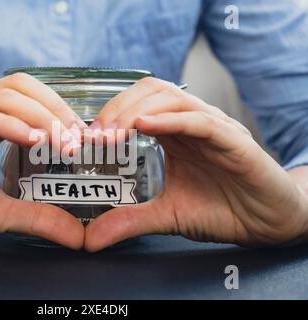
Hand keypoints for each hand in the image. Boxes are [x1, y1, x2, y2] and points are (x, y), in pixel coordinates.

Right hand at [0, 73, 85, 249]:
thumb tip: (76, 234)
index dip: (59, 111)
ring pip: (3, 96)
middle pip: (20, 86)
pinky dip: (10, 125)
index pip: (28, 98)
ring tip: (62, 141)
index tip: (82, 138)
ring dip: (40, 115)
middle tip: (78, 138)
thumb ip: (36, 217)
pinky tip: (32, 140)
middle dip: (55, 108)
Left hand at [85, 77, 307, 251]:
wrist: (268, 223)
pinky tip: (146, 126)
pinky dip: (171, 120)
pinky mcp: (234, 141)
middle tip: (96, 134)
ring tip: (113, 132)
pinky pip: (200, 121)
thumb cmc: (222, 209)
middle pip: (151, 92)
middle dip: (118, 107)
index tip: (87, 138)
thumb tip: (92, 239)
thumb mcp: (166, 215)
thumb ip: (130, 220)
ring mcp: (214, 128)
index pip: (138, 105)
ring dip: (137, 110)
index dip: (109, 114)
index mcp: (174, 134)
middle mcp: (192, 124)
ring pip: (173, 98)